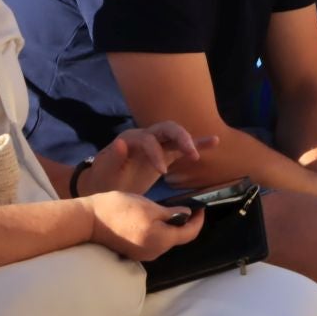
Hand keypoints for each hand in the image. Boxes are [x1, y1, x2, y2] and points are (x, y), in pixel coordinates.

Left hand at [81, 122, 215, 195]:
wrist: (103, 186)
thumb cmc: (102, 180)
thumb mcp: (103, 173)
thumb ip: (111, 158)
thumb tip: (121, 142)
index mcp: (131, 139)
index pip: (149, 139)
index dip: (156, 153)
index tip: (162, 172)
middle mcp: (145, 136)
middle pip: (166, 129)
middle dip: (180, 138)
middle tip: (191, 154)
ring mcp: (156, 144)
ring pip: (176, 135)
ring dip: (189, 141)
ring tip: (198, 154)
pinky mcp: (164, 154)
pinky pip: (181, 147)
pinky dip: (197, 143)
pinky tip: (214, 141)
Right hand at [86, 190, 203, 260]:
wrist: (90, 220)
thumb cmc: (120, 208)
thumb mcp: (149, 206)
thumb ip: (171, 213)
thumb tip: (187, 215)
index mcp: (160, 240)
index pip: (189, 234)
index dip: (198, 221)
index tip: (200, 208)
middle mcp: (154, 252)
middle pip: (177, 239)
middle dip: (185, 224)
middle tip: (187, 207)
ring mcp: (143, 255)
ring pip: (166, 241)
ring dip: (171, 227)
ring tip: (171, 211)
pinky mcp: (134, 253)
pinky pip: (154, 242)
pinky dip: (160, 232)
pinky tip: (155, 219)